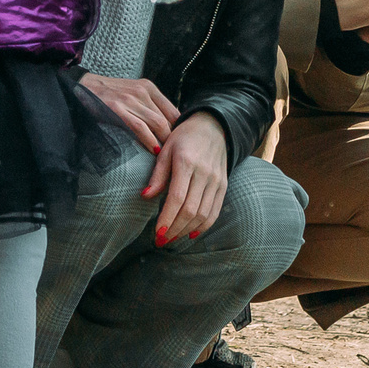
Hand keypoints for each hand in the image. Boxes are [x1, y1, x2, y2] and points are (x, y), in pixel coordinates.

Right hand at [81, 73, 178, 151]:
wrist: (82, 88)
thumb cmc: (109, 96)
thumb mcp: (133, 94)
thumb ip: (149, 107)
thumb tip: (168, 128)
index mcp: (149, 88)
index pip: (174, 111)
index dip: (179, 130)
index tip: (180, 145)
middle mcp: (142, 91)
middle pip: (167, 119)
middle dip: (173, 139)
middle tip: (175, 156)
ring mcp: (130, 99)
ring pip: (157, 123)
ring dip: (164, 142)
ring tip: (166, 157)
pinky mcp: (117, 109)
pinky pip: (139, 127)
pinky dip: (149, 140)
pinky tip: (153, 151)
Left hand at [143, 114, 229, 244]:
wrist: (213, 127)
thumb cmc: (184, 138)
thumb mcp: (166, 150)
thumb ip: (157, 175)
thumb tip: (144, 197)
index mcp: (187, 163)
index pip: (177, 198)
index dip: (167, 219)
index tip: (157, 234)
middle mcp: (204, 173)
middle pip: (190, 210)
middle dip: (175, 229)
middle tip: (161, 241)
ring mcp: (216, 181)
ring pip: (203, 214)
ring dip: (187, 230)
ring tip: (172, 238)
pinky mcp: (223, 186)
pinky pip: (215, 211)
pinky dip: (204, 226)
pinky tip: (191, 233)